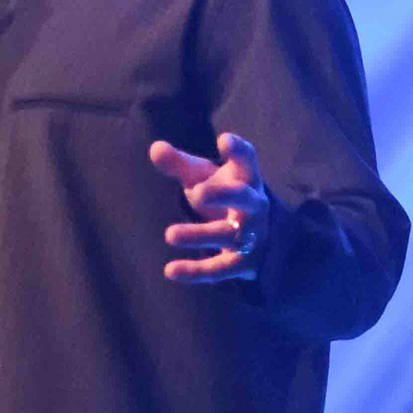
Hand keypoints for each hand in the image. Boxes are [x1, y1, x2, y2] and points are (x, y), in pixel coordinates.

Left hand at [149, 131, 269, 283]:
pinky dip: (196, 271)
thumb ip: (180, 164)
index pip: (247, 160)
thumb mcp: (203, 178)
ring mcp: (250, 235)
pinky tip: (170, 270)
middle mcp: (253, 205)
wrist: (258, 237)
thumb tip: (154, 148)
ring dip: (199, 235)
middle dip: (223, 194)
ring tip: (170, 234)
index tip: (224, 140)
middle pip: (243, 197)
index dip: (238, 150)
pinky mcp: (242, 263)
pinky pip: (220, 269)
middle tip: (197, 193)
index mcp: (246, 178)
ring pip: (226, 234)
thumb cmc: (224, 197)